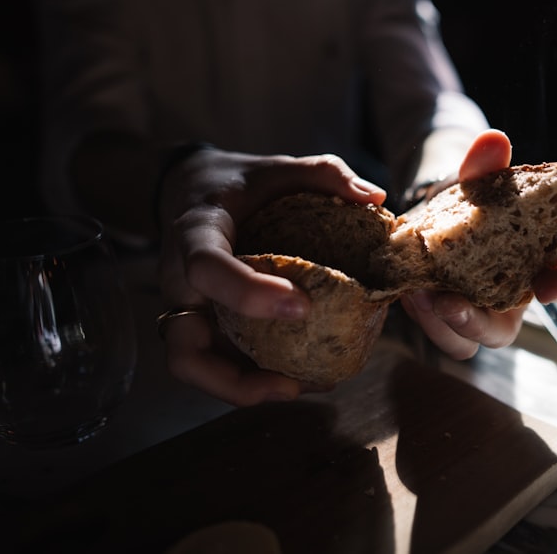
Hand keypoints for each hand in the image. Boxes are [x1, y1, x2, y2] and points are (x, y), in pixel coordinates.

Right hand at [157, 148, 385, 405]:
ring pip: (199, 370)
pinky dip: (255, 378)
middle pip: (183, 351)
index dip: (248, 293)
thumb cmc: (238, 182)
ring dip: (247, 390)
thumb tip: (376, 195)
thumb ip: (325, 172)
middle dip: (231, 379)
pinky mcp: (203, 327)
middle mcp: (181, 284)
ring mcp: (190, 312)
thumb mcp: (276, 166)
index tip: (302, 305)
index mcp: (195, 235)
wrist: (190, 191)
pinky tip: (304, 377)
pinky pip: (220, 363)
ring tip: (304, 387)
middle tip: (291, 382)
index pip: (206, 269)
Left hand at [400, 129, 556, 358]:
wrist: (440, 217)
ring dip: (439, 324)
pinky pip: (436, 333)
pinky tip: (406, 292)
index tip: (549, 284)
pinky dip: (419, 317)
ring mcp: (477, 317)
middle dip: (479, 323)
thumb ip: (488, 167)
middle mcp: (512, 302)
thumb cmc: (476, 207)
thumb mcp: (481, 183)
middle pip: (506, 334)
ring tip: (418, 293)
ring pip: (466, 342)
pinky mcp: (444, 322)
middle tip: (452, 304)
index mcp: (542, 269)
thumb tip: (493, 140)